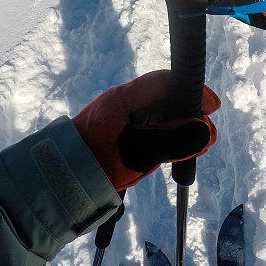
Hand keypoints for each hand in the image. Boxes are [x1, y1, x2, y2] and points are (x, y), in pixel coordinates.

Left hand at [72, 70, 219, 190]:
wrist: (52, 182)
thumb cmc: (91, 165)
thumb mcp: (136, 155)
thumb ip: (171, 142)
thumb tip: (205, 131)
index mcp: (123, 99)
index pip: (164, 82)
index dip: (191, 90)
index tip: (213, 107)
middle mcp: (123, 103)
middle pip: (165, 99)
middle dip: (190, 115)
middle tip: (207, 136)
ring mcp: (121, 117)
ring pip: (159, 115)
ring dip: (179, 128)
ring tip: (197, 147)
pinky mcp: (120, 133)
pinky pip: (149, 129)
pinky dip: (166, 137)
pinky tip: (179, 151)